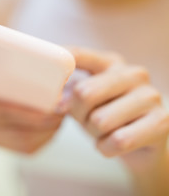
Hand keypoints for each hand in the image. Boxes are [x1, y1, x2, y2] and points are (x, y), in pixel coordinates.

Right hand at [0, 55, 63, 153]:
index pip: (3, 114)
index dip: (31, 112)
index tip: (54, 104)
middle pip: (19, 134)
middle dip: (47, 123)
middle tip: (66, 108)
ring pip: (23, 145)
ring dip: (48, 132)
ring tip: (62, 114)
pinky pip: (21, 147)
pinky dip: (41, 138)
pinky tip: (50, 123)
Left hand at [63, 47, 168, 169]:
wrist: (138, 146)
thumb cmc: (106, 117)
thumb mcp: (83, 101)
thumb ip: (69, 93)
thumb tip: (56, 102)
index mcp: (110, 62)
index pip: (77, 55)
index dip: (58, 71)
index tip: (46, 84)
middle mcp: (133, 74)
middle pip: (85, 92)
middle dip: (78, 114)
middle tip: (86, 120)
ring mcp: (150, 96)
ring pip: (100, 121)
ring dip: (94, 134)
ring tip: (103, 132)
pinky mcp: (162, 122)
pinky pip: (118, 141)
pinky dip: (107, 148)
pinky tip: (113, 144)